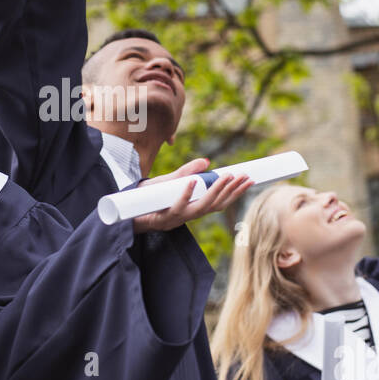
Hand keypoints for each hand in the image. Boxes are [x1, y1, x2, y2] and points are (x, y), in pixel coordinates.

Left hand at [131, 158, 254, 233]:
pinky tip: (193, 182)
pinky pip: (177, 206)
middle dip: (232, 191)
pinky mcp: (164, 217)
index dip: (237, 192)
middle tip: (245, 177)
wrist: (127, 215)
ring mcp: (177, 218)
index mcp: (193, 208)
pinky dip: (186, 194)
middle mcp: (189, 215)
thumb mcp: (170, 182)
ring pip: (202, 207)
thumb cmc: (150, 199)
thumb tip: (206, 162)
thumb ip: (187, 172)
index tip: (251, 179)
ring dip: (216, 192)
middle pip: (216, 205)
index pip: (221, 202)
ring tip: (227, 177)